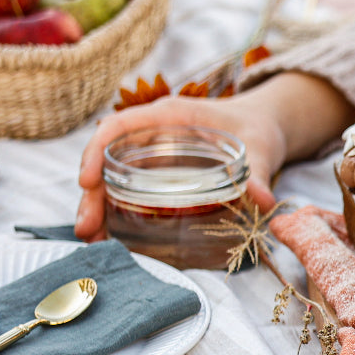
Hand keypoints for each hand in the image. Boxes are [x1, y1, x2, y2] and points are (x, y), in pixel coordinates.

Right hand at [76, 71, 354, 240]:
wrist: (267, 126)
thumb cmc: (259, 128)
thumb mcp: (261, 147)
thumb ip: (259, 172)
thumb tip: (263, 201)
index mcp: (171, 116)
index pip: (119, 125)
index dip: (96, 150)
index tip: (87, 181)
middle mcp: (155, 132)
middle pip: (109, 158)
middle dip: (92, 192)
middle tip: (87, 228)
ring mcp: (154, 153)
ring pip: (114, 176)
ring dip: (99, 205)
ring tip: (94, 238)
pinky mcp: (161, 172)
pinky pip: (130, 188)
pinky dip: (117, 210)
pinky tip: (113, 235)